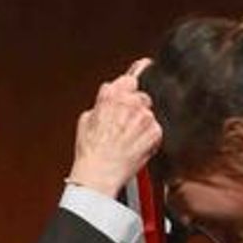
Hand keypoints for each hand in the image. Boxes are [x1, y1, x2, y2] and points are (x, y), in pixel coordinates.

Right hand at [68, 59, 161, 196]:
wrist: (100, 173)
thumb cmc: (91, 151)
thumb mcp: (85, 119)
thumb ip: (101, 103)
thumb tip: (107, 100)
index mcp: (111, 95)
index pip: (131, 76)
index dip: (136, 77)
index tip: (144, 70)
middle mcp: (131, 102)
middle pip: (142, 95)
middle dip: (136, 107)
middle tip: (126, 123)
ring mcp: (145, 117)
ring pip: (149, 113)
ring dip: (142, 123)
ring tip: (128, 139)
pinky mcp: (155, 132)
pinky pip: (156, 130)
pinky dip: (149, 137)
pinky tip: (135, 146)